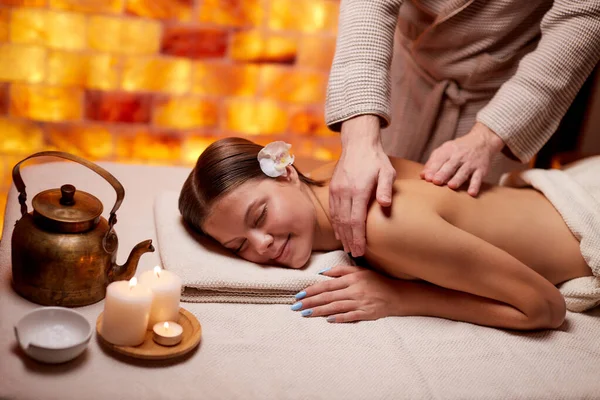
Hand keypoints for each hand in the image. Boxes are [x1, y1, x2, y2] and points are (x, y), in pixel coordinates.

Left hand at [292, 265, 405, 322]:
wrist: (398, 295)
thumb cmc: (376, 282)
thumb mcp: (359, 271)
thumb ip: (340, 271)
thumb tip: (321, 273)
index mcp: (351, 279)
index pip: (327, 285)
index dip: (312, 290)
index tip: (299, 295)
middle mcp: (354, 290)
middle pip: (328, 297)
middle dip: (310, 302)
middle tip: (296, 307)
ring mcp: (360, 302)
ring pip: (336, 307)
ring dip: (319, 311)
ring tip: (305, 314)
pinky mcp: (367, 313)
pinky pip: (350, 316)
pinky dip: (339, 318)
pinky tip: (328, 320)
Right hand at [330, 115, 395, 256]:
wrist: (358, 143)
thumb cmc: (375, 159)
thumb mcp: (386, 171)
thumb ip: (385, 188)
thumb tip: (385, 204)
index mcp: (358, 190)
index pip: (356, 220)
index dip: (358, 238)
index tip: (361, 250)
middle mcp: (344, 192)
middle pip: (345, 223)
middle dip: (349, 240)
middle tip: (355, 254)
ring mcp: (336, 191)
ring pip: (337, 218)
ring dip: (342, 234)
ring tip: (347, 247)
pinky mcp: (333, 189)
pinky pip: (332, 210)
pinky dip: (336, 224)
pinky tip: (340, 232)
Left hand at [420, 122, 504, 195]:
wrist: (482, 141)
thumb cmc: (458, 149)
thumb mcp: (445, 150)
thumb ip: (433, 162)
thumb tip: (422, 175)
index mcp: (448, 151)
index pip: (439, 160)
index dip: (433, 169)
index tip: (427, 178)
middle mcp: (459, 156)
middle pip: (450, 166)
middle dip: (443, 174)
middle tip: (436, 181)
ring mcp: (471, 163)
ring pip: (463, 172)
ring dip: (457, 179)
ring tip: (451, 186)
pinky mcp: (481, 170)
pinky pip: (478, 178)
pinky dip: (475, 186)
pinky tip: (471, 193)